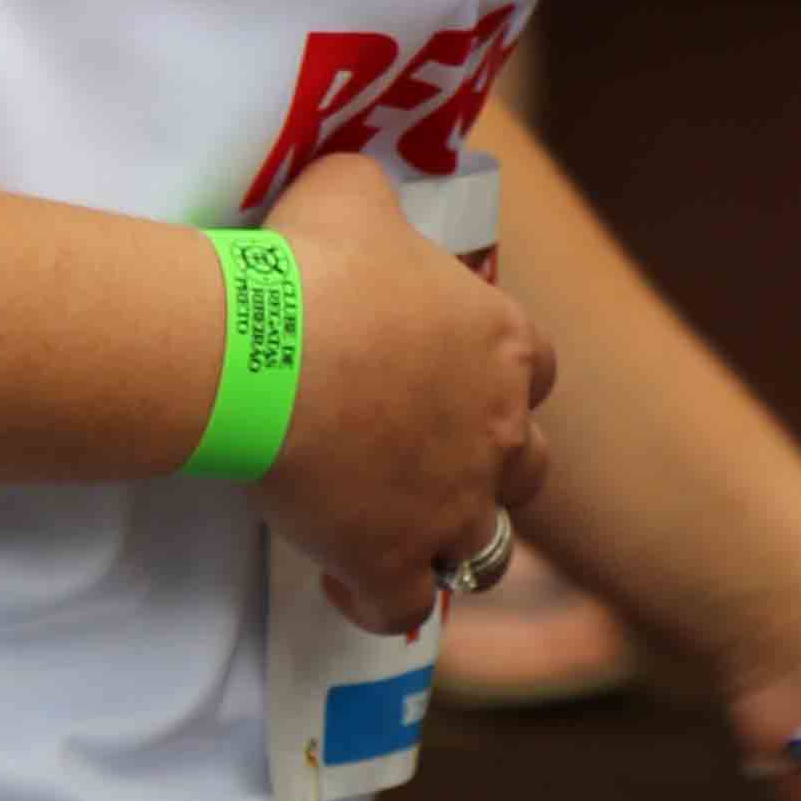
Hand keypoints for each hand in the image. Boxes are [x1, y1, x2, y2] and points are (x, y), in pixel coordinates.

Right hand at [261, 150, 554, 634]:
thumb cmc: (310, 264)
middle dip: (491, 467)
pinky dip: (378, 602)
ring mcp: (451, 507)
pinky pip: (402, 608)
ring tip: (398, 532)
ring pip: (485, 552)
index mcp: (502, 345)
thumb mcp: (352, 192)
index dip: (499, 376)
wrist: (261, 350)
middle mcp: (497, 433)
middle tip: (427, 457)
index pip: (538, 369)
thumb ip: (380, 203)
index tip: (447, 373)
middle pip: (529, 468)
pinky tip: (342, 582)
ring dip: (451, 543)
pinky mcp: (391, 560)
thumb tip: (368, 198)